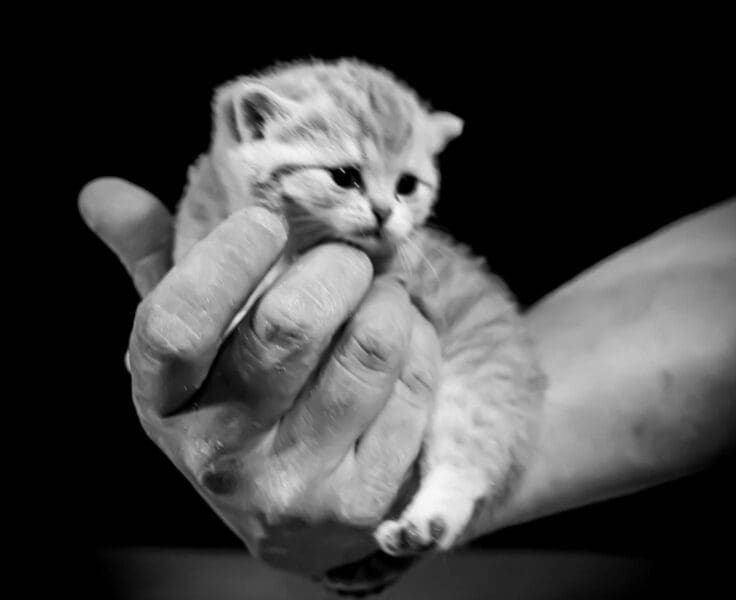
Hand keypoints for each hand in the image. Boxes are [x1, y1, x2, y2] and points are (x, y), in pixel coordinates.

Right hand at [79, 178, 440, 575]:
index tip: (267, 221)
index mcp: (163, 403)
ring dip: (389, 297)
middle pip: (289, 326)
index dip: (227, 258)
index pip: (176, 324)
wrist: (289, 518)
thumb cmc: (236, 402)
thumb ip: (153, 264)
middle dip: (336, 266)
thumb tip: (104, 192)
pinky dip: (419, 339)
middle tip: (349, 255)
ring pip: (367, 350)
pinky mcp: (361, 503)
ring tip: (384, 288)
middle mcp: (220, 453)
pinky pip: (413, 386)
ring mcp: (293, 485)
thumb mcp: (189, 344)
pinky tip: (405, 335)